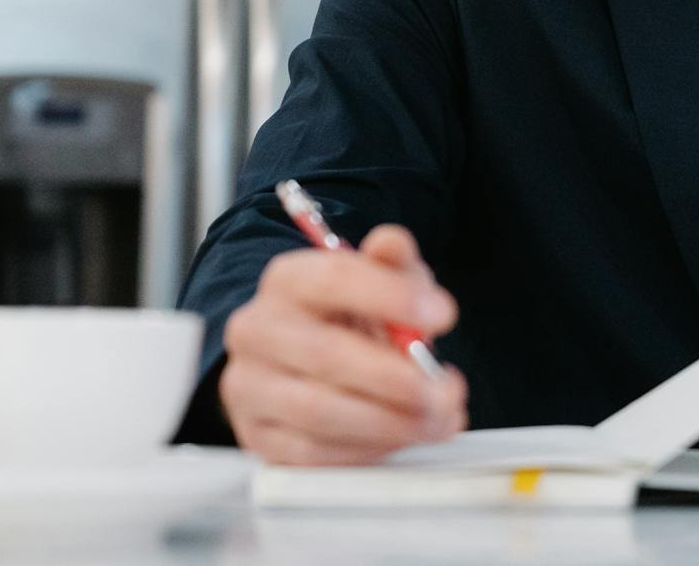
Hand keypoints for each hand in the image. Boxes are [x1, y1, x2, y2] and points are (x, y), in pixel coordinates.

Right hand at [220, 224, 466, 465]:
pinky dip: (366, 450)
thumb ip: (393, 264)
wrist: (304, 361)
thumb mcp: (380, 282)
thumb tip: (392, 244)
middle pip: (326, 354)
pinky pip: (312, 454)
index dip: (392, 297)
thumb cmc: (352, 317)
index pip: (334, 280)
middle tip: (448, 391)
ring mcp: (249, 388)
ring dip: (390, 422)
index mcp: (288, 280)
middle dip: (398, 379)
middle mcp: (257, 330)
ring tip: (438, 421)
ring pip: (319, 411)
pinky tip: (401, 438)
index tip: (444, 316)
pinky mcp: (256, 438)